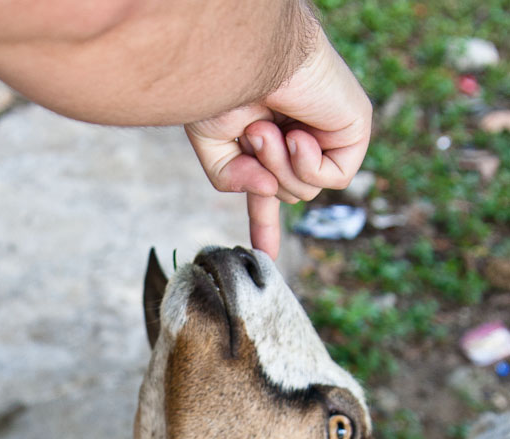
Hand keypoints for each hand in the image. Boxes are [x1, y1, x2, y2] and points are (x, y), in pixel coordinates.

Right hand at [185, 27, 371, 258]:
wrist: (243, 55)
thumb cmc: (222, 85)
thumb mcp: (213, 145)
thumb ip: (231, 179)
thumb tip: (266, 192)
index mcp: (269, 136)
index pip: (270, 187)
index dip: (265, 221)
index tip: (264, 253)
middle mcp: (301, 133)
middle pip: (288, 194)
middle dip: (265, 175)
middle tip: (255, 132)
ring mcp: (328, 131)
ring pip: (307, 191)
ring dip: (281, 169)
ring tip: (270, 128)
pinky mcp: (354, 127)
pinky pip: (334, 179)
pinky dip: (309, 167)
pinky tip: (297, 137)